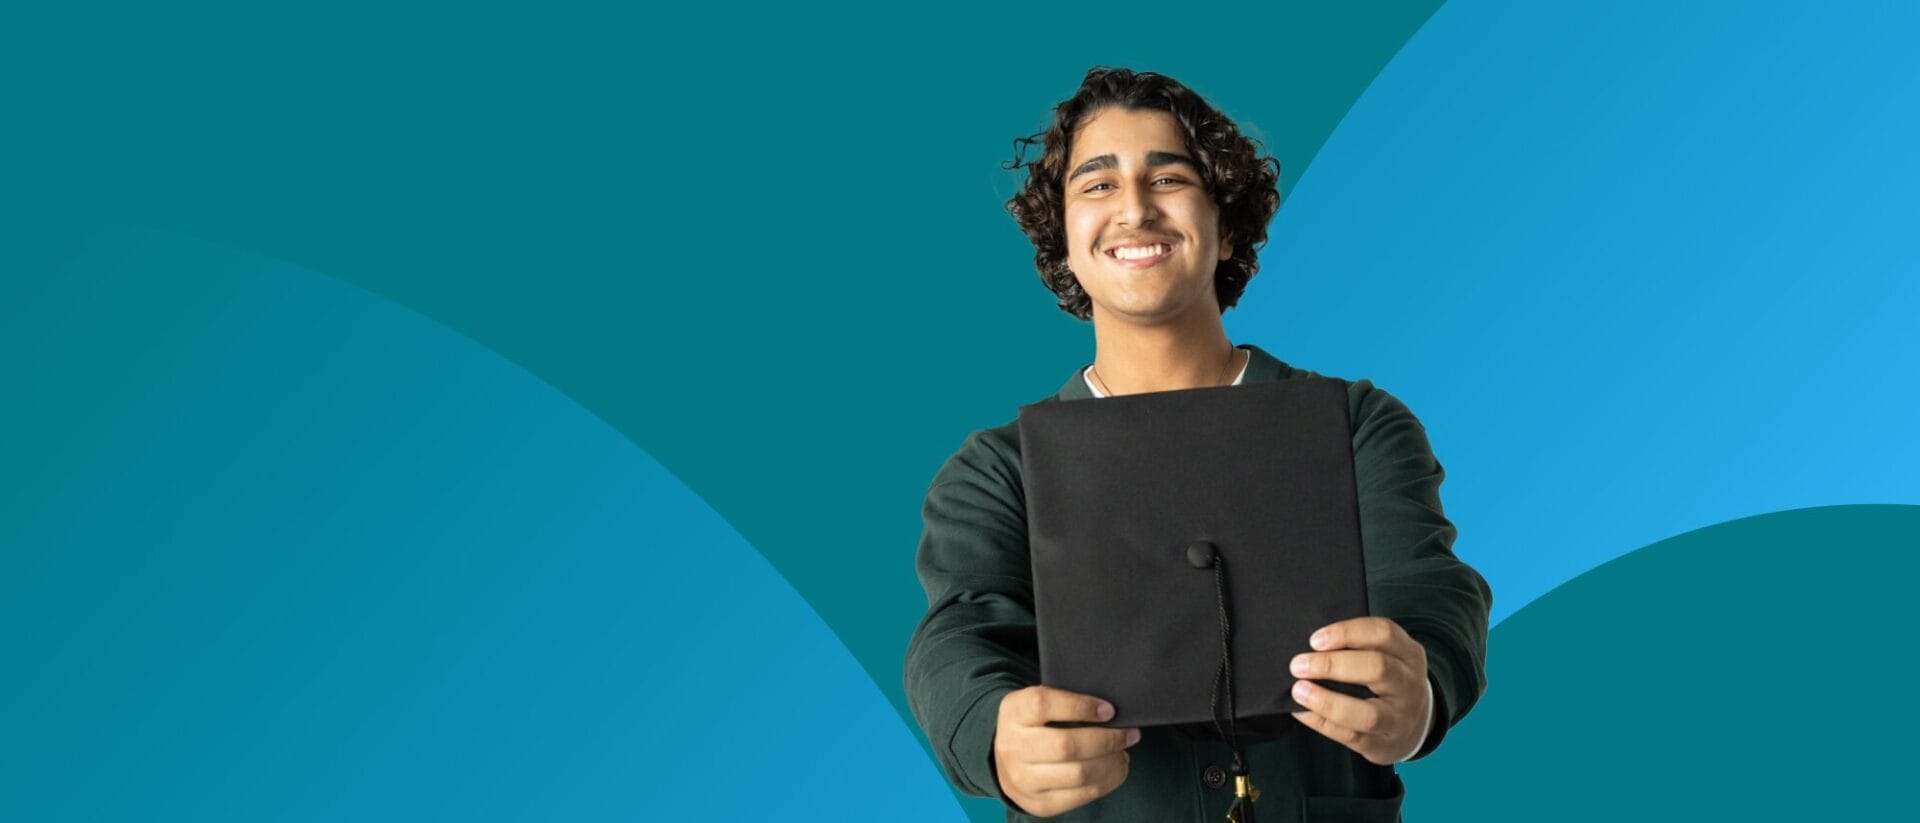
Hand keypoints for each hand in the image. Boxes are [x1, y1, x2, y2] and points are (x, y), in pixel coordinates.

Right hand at [993, 686, 1139, 816]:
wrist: (1004, 761)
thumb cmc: (1034, 724)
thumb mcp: (1038, 704)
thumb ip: (1065, 701)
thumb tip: (1111, 711)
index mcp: (1013, 712)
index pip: (1043, 704)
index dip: (1080, 706)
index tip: (1109, 710)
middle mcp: (1013, 747)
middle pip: (1066, 745)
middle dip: (1107, 740)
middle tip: (1129, 733)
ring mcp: (1024, 779)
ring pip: (1078, 773)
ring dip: (1111, 763)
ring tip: (1123, 752)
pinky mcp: (1040, 803)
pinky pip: (1081, 795)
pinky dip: (1108, 781)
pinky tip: (1116, 768)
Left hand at [1288, 616, 1429, 765]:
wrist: (1413, 725)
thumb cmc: (1387, 681)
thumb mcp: (1388, 655)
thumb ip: (1360, 646)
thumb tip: (1311, 645)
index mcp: (1410, 655)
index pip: (1383, 633)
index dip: (1346, 633)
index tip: (1314, 640)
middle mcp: (1410, 686)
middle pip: (1377, 668)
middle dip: (1332, 665)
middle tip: (1298, 665)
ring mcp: (1400, 719)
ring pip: (1368, 714)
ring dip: (1327, 701)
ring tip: (1299, 691)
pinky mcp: (1384, 745)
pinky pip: (1350, 736)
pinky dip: (1321, 722)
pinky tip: (1301, 711)